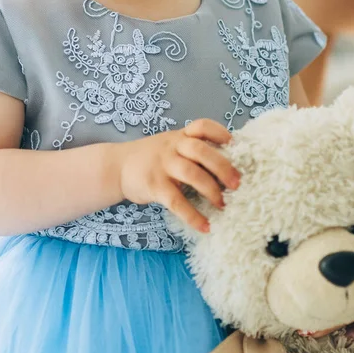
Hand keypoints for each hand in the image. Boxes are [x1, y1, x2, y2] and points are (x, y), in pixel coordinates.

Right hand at [118, 119, 240, 232]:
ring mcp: (162, 166)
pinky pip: (177, 202)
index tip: (234, 144)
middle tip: (237, 184)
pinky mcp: (154, 186)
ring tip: (223, 205)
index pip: (202, 126)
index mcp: (180, 137)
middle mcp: (172, 148)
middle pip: (201, 150)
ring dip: (211, 190)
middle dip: (223, 167)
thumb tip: (225, 167)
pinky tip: (205, 226)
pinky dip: (193, 216)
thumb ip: (191, 151)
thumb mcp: (169, 146)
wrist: (116, 167)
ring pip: (192, 174)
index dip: (220, 133)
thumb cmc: (150, 158)